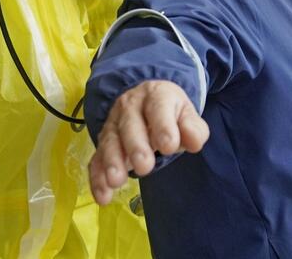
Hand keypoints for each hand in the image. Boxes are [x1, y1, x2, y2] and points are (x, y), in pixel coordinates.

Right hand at [89, 80, 208, 204]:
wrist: (146, 102)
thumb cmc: (169, 113)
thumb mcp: (186, 115)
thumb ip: (193, 128)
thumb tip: (194, 141)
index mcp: (155, 95)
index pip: (158, 108)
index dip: (163, 126)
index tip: (169, 146)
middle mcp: (130, 106)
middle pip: (130, 125)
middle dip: (136, 146)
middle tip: (144, 166)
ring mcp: (113, 124)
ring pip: (110, 141)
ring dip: (112, 161)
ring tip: (116, 181)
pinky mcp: (104, 142)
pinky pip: (97, 159)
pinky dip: (98, 178)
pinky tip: (103, 196)